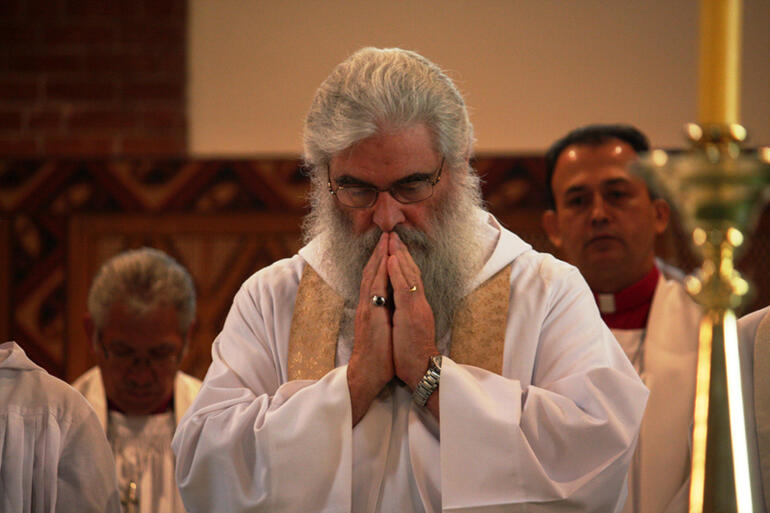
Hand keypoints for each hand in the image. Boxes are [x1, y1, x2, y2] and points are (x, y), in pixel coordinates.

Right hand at [347, 233, 394, 425]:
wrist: (367, 373)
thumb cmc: (377, 355)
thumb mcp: (382, 329)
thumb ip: (383, 313)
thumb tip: (389, 303)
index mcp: (371, 307)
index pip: (376, 278)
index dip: (382, 260)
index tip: (388, 244)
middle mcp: (367, 305)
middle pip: (373, 272)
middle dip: (380, 252)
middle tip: (387, 233)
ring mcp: (367, 309)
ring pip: (373, 276)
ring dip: (380, 257)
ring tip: (386, 239)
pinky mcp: (370, 316)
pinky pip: (375, 289)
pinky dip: (380, 273)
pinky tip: (384, 261)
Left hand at [387, 232, 437, 390]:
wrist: (421, 371)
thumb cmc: (412, 354)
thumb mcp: (408, 330)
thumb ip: (405, 314)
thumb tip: (399, 305)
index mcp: (416, 308)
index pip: (410, 279)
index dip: (403, 262)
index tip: (395, 246)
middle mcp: (418, 304)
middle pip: (411, 272)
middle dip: (401, 252)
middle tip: (393, 234)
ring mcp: (416, 308)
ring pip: (408, 275)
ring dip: (398, 255)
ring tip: (391, 239)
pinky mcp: (411, 314)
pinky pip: (403, 288)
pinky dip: (396, 271)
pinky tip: (390, 259)